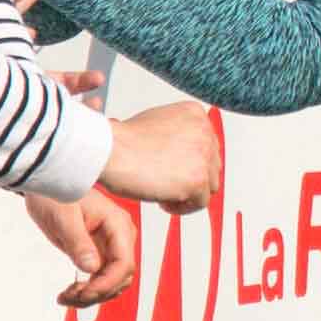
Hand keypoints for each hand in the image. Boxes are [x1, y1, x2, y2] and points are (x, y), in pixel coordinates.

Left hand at [30, 189, 138, 310]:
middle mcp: (119, 237)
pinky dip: (87, 289)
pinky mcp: (98, 252)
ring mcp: (110, 246)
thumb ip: (79, 242)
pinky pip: (100, 278)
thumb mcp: (64, 218)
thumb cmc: (56, 194)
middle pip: (121, 277)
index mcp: (117, 225)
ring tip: (66, 296)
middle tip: (71, 297)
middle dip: (98, 292)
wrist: (48, 184)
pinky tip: (69, 292)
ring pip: (112, 282)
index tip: (84, 293)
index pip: (124, 264)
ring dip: (92, 295)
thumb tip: (92, 268)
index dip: (106, 284)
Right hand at [98, 101, 225, 206]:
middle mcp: (204, 131)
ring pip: (210, 185)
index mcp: (195, 114)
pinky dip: (182, 207)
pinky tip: (162, 202)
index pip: (208, 145)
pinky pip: (201, 202)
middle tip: (168, 185)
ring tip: (164, 195)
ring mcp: (203, 156)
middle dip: (191, 178)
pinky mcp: (197, 179)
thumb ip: (178, 134)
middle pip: (212, 165)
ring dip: (188, 194)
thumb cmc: (122, 141)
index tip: (174, 170)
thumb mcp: (156, 122)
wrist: (109, 151)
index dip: (190, 163)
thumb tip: (186, 155)